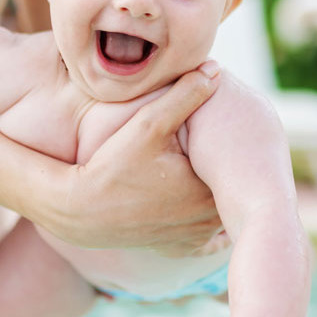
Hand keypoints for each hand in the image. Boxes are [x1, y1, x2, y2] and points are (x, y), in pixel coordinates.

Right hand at [57, 62, 222, 254]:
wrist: (78, 211)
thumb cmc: (111, 166)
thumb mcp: (147, 125)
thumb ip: (184, 95)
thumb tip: (216, 70)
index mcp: (208, 190)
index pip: (237, 164)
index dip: (237, 145)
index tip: (235, 129)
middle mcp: (207, 219)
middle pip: (232, 188)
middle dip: (231, 169)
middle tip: (234, 145)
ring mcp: (194, 237)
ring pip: (222, 211)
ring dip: (221, 193)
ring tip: (221, 170)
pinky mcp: (179, 247)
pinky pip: (206, 234)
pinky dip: (206, 218)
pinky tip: (202, 199)